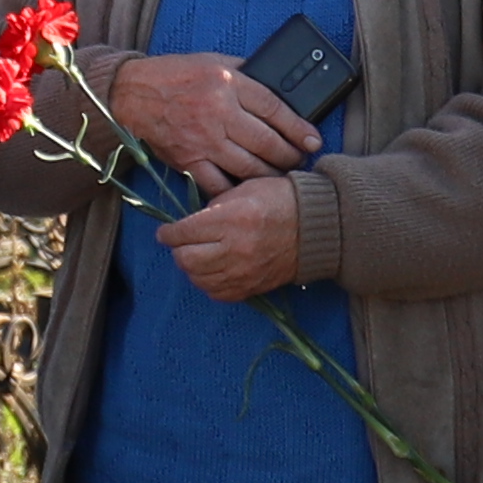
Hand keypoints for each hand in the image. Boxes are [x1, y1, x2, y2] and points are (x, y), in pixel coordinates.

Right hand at [110, 51, 321, 191]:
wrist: (130, 94)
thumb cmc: (173, 76)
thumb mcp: (213, 62)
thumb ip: (246, 75)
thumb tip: (279, 90)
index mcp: (227, 82)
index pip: (274, 108)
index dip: (298, 127)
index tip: (312, 140)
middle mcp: (218, 111)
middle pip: (267, 142)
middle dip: (290, 156)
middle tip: (299, 161)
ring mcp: (203, 139)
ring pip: (249, 167)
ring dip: (270, 175)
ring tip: (280, 175)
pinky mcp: (188, 161)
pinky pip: (219, 185)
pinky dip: (236, 191)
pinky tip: (247, 190)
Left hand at [160, 178, 303, 301]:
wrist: (316, 227)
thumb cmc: (279, 200)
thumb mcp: (243, 189)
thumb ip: (214, 207)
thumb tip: (190, 223)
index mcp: (232, 219)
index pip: (184, 232)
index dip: (169, 233)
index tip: (165, 232)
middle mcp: (235, 248)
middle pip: (186, 259)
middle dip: (178, 250)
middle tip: (180, 243)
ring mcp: (243, 271)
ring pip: (198, 278)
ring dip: (191, 267)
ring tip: (196, 256)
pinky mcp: (251, 287)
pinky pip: (217, 293)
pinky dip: (208, 283)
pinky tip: (212, 271)